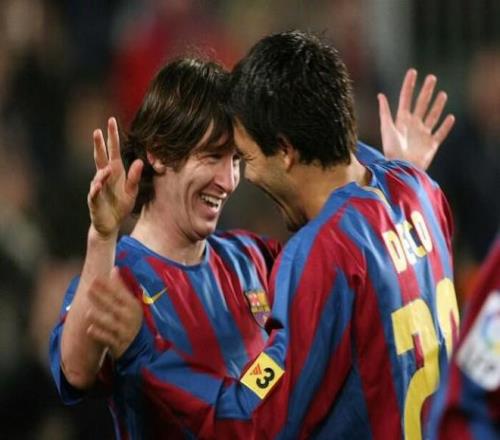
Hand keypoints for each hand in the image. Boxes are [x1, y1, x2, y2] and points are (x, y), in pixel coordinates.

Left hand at [86, 267, 142, 358]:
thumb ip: (121, 287)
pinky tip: (90, 329)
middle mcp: (129, 318)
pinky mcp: (118, 345)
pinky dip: (99, 335)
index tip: (96, 278)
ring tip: (89, 312)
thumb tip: (114, 269)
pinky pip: (107, 339)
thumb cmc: (132, 319)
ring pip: (110, 323)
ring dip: (100, 318)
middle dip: (101, 297)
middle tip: (88, 289)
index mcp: (133, 306)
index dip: (108, 285)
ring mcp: (124, 332)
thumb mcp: (131, 303)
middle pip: (113, 306)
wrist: (142, 345)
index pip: (120, 293)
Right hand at [88, 117, 143, 238]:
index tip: (111, 121)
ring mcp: (98, 187)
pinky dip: (96, 188)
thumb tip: (140, 161)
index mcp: (115, 171)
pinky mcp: (94, 200)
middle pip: (101, 157)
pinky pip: (94, 193)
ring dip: (102, 172)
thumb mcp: (132, 190)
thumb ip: (135, 177)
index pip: (113, 150)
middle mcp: (104, 176)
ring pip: (98, 176)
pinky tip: (98, 184)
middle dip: (99, 145)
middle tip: (97, 130)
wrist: (110, 223)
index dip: (112, 136)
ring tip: (107, 169)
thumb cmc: (120, 204)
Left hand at [378, 69, 455, 169]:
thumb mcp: (387, 128)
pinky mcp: (432, 144)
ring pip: (432, 116)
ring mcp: (423, 134)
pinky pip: (440, 133)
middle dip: (426, 91)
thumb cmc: (391, 149)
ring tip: (442, 94)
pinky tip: (450, 118)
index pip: (405, 99)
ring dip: (437, 106)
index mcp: (401, 120)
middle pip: (421, 104)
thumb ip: (385, 112)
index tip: (413, 72)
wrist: (401, 167)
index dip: (409, 86)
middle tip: (432, 77)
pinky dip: (446, 126)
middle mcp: (413, 125)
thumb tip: (380, 95)